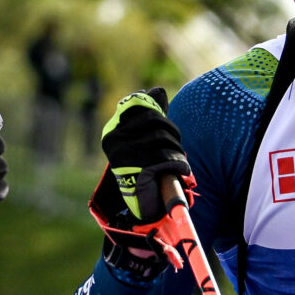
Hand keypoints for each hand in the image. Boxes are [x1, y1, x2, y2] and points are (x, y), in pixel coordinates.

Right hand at [88, 87, 191, 233]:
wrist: (143, 205)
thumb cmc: (146, 170)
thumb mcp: (145, 140)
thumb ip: (151, 115)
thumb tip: (158, 89)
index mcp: (113, 132)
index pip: (139, 106)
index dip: (158, 113)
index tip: (165, 126)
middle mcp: (113, 141)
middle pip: (155, 121)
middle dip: (172, 132)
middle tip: (177, 146)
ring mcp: (123, 155)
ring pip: (163, 139)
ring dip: (178, 150)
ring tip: (178, 160)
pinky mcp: (137, 169)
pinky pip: (167, 157)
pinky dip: (180, 163)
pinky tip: (181, 170)